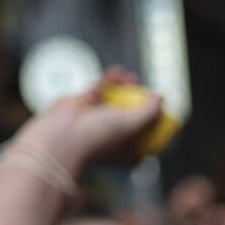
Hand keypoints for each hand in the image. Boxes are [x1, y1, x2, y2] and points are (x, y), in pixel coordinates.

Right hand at [12, 70, 162, 176]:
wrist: (61, 135)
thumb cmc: (97, 137)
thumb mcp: (132, 125)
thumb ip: (149, 112)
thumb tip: (161, 97)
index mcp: (122, 152)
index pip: (141, 143)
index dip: (152, 130)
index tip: (164, 118)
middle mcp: (108, 137)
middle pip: (127, 119)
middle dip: (137, 106)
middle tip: (148, 94)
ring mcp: (93, 121)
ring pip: (111, 102)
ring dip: (123, 89)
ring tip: (133, 78)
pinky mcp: (81, 105)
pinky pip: (98, 89)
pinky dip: (109, 80)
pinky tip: (120, 72)